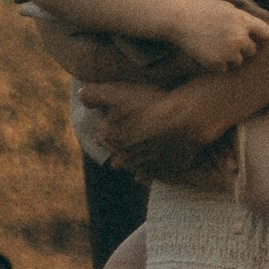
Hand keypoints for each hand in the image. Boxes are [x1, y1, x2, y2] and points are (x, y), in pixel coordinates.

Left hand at [78, 77, 226, 164]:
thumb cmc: (151, 105)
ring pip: (136, 168)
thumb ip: (93, 94)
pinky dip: (155, 171)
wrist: (187, 120)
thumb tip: (82, 96)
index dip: (106, 129)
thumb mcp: (116, 93)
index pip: (102, 137)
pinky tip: (157, 164)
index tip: (112, 124)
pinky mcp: (168, 171)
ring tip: (142, 153)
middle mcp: (126, 158)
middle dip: (120, 150)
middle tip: (128, 139)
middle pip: (118, 158)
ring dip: (137, 162)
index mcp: (111, 139)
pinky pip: (157, 175)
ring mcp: (148, 168)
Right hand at [162, 0, 268, 70]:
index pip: (266, 34)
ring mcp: (228, 51)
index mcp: (243, 21)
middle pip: (252, 50)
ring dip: (231, 57)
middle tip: (227, 41)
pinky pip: (225, 68)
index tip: (255, 38)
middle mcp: (239, 37)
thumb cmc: (204, 11)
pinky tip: (208, 52)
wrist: (180, 20)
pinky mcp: (216, 63)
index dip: (261, 36)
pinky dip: (218, 63)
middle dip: (243, 48)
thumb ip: (244, 19)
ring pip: (239, 61)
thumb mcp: (227, 8)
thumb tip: (259, 31)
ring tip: (216, 45)